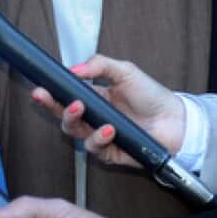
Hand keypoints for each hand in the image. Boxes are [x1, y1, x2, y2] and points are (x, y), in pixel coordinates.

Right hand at [29, 54, 184, 167]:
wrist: (177, 120)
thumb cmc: (152, 96)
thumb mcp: (125, 71)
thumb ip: (99, 64)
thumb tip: (73, 69)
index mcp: (93, 98)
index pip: (64, 97)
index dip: (50, 94)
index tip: (39, 88)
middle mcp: (93, 118)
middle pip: (62, 116)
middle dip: (50, 106)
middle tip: (45, 97)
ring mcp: (100, 136)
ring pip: (74, 132)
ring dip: (73, 120)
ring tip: (81, 109)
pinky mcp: (110, 153)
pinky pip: (95, 148)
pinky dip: (98, 138)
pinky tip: (108, 129)